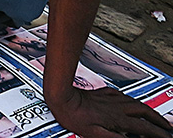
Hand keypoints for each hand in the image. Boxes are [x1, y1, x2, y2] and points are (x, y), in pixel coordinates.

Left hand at [47, 86, 171, 137]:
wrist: (63, 97)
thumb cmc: (75, 117)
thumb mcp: (95, 134)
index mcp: (117, 119)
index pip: (144, 127)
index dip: (157, 133)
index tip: (166, 136)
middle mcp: (117, 107)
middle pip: (145, 112)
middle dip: (159, 120)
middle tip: (168, 126)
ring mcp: (111, 98)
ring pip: (136, 103)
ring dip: (148, 110)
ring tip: (155, 116)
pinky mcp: (103, 93)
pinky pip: (123, 96)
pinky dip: (132, 101)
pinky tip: (131, 102)